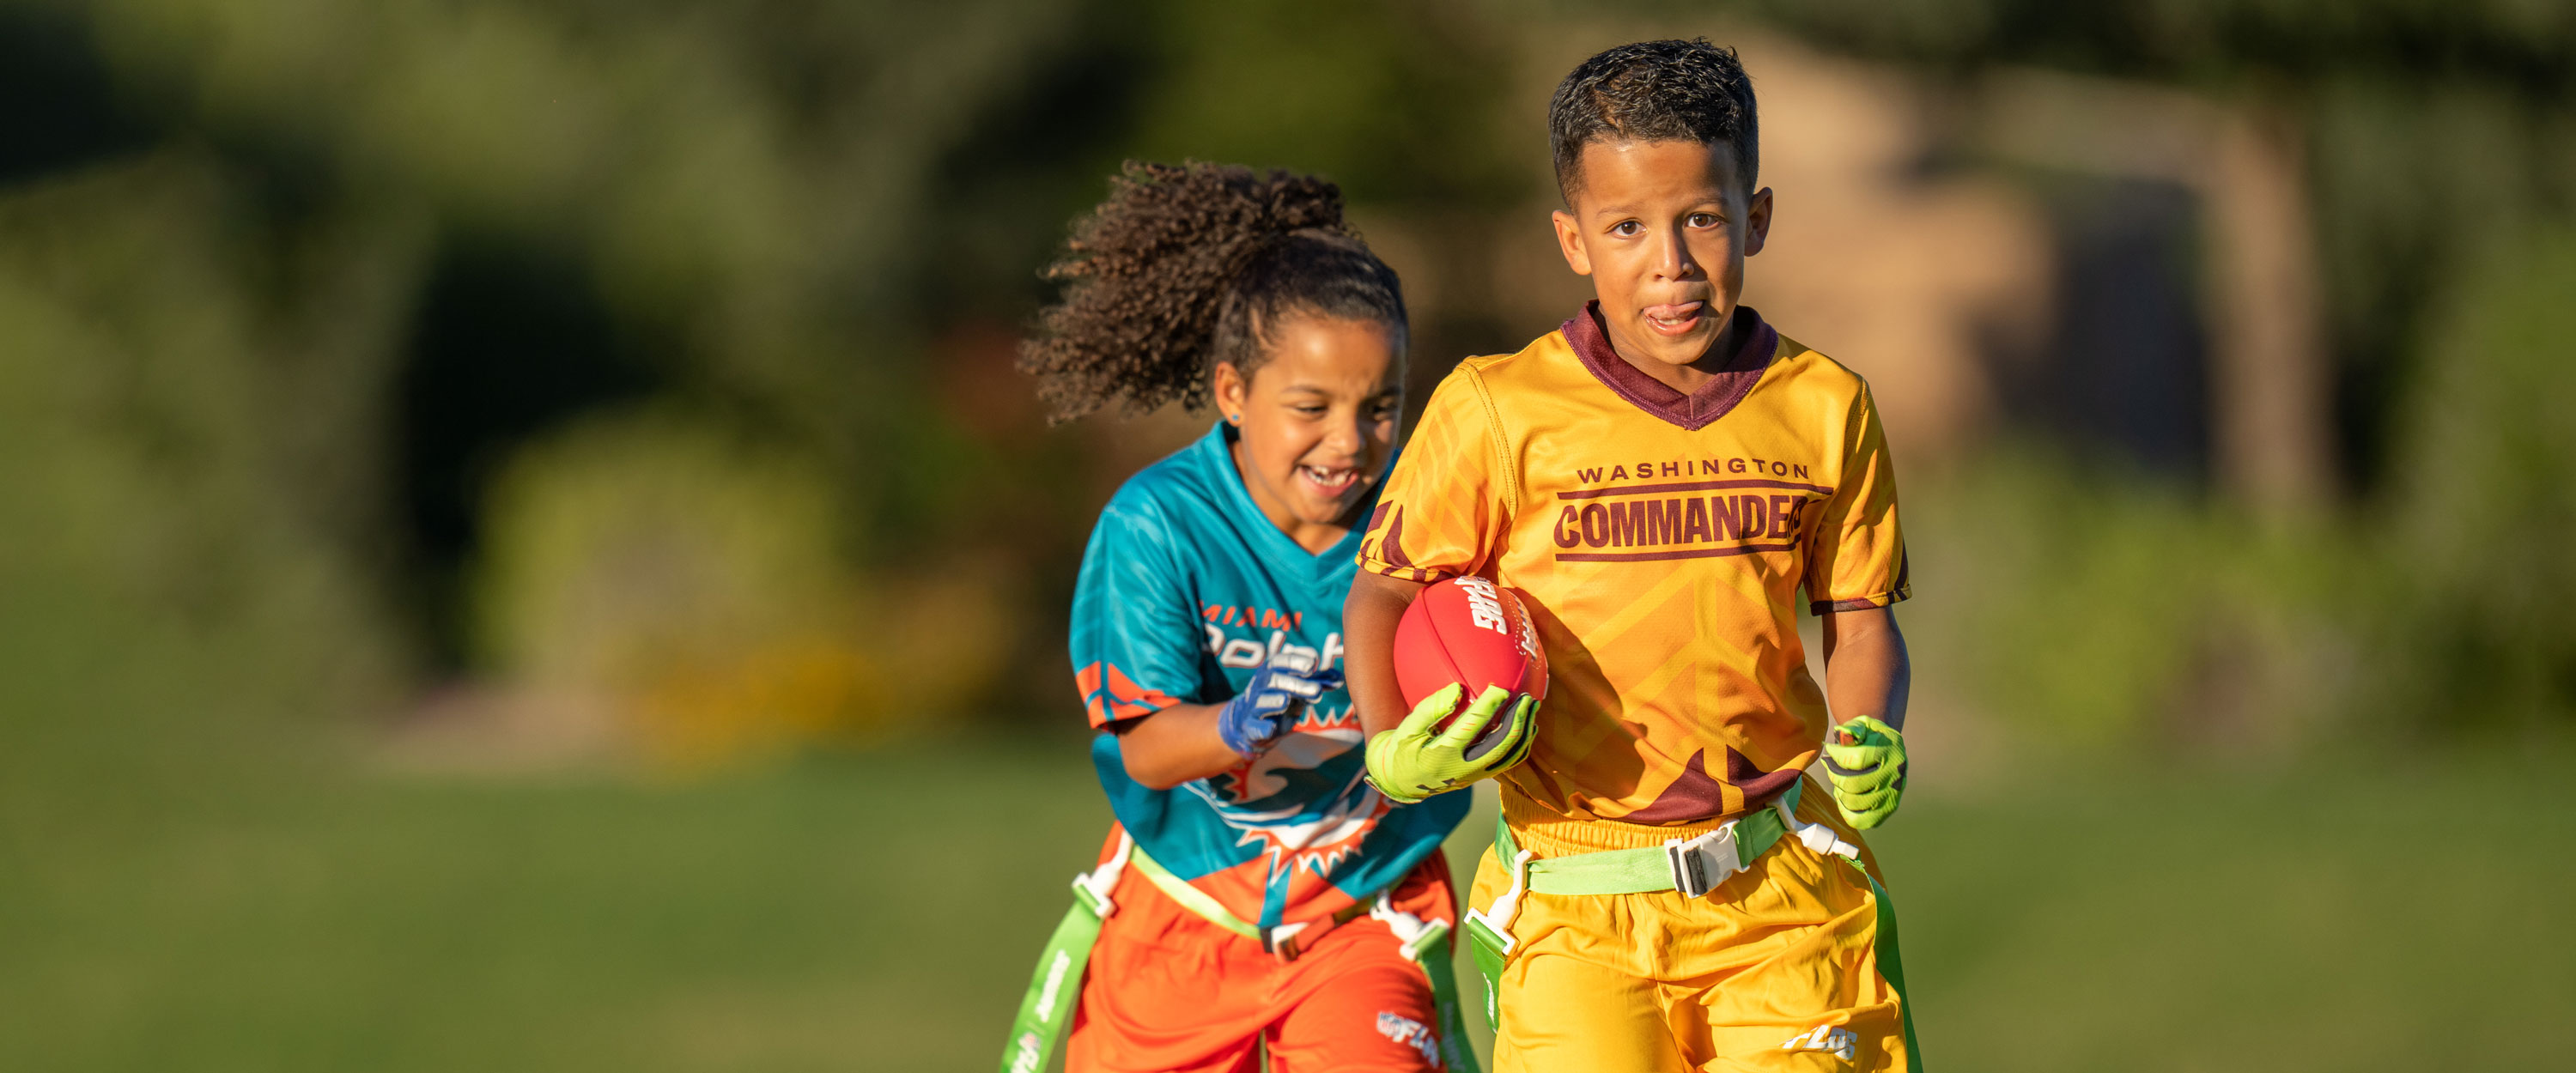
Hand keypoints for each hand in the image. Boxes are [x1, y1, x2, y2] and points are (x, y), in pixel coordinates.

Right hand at [1214, 659, 1343, 756]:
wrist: (1252, 725)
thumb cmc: (1280, 700)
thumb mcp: (1299, 690)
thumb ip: (1317, 682)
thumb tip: (1339, 679)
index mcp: (1271, 671)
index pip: (1281, 661)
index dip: (1296, 661)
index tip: (1313, 664)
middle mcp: (1260, 686)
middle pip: (1274, 680)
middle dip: (1296, 684)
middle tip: (1317, 691)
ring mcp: (1254, 707)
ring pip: (1262, 701)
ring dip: (1274, 701)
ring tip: (1287, 701)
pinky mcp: (1251, 727)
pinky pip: (1254, 727)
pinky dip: (1261, 728)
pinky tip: (1271, 728)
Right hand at [1363, 684, 1535, 803]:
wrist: (1400, 780)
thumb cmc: (1402, 748)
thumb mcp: (1407, 728)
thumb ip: (1431, 708)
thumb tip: (1456, 688)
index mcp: (1443, 754)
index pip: (1473, 726)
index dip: (1490, 706)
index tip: (1501, 687)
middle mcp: (1464, 768)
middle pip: (1501, 745)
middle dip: (1518, 720)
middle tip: (1527, 697)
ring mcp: (1475, 775)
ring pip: (1510, 756)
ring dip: (1525, 732)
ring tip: (1532, 708)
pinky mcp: (1480, 776)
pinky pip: (1508, 763)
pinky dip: (1521, 746)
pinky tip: (1527, 728)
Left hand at [1823, 715, 1906, 829]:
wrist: (1888, 748)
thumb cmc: (1870, 736)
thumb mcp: (1864, 724)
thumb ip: (1853, 728)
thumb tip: (1843, 734)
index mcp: (1890, 751)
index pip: (1856, 759)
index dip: (1836, 755)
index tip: (1831, 750)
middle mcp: (1895, 774)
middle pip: (1853, 784)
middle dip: (1834, 775)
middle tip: (1832, 768)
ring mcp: (1893, 794)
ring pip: (1854, 802)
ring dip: (1840, 791)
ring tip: (1840, 781)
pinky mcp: (1889, 809)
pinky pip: (1862, 821)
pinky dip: (1847, 811)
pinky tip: (1845, 796)